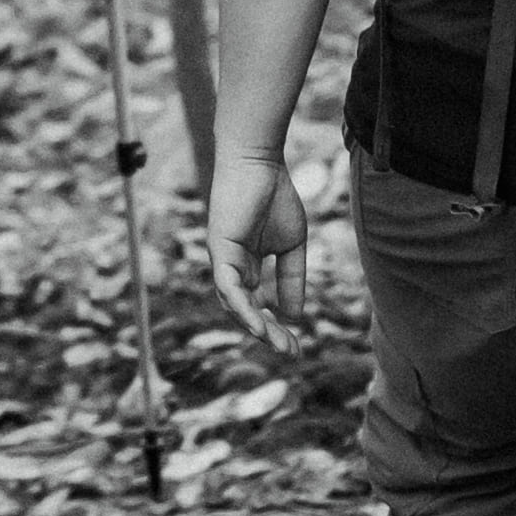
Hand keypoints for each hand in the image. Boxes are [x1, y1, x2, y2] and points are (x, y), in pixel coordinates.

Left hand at [208, 139, 309, 345]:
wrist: (260, 162)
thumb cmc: (275, 196)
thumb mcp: (292, 246)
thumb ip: (291, 279)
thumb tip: (294, 316)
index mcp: (247, 266)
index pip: (258, 305)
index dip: (276, 327)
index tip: (297, 348)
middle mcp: (232, 268)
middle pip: (246, 310)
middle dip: (268, 333)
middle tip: (290, 353)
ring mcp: (223, 260)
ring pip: (234, 304)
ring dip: (255, 326)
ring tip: (277, 343)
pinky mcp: (219, 250)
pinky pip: (227, 287)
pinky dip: (241, 307)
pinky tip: (258, 324)